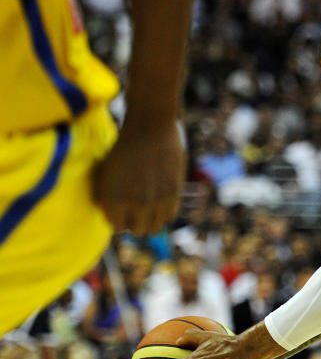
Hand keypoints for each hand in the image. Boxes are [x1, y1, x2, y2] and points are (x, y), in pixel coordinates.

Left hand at [94, 116, 183, 234]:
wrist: (149, 128)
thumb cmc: (124, 148)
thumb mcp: (109, 176)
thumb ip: (112, 198)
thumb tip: (120, 216)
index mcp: (111, 201)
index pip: (117, 228)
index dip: (120, 219)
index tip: (123, 210)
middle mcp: (133, 206)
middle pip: (137, 231)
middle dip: (136, 222)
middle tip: (137, 209)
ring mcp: (154, 202)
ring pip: (155, 228)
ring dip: (152, 220)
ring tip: (150, 206)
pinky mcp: (172, 194)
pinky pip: (170, 215)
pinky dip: (165, 211)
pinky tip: (161, 198)